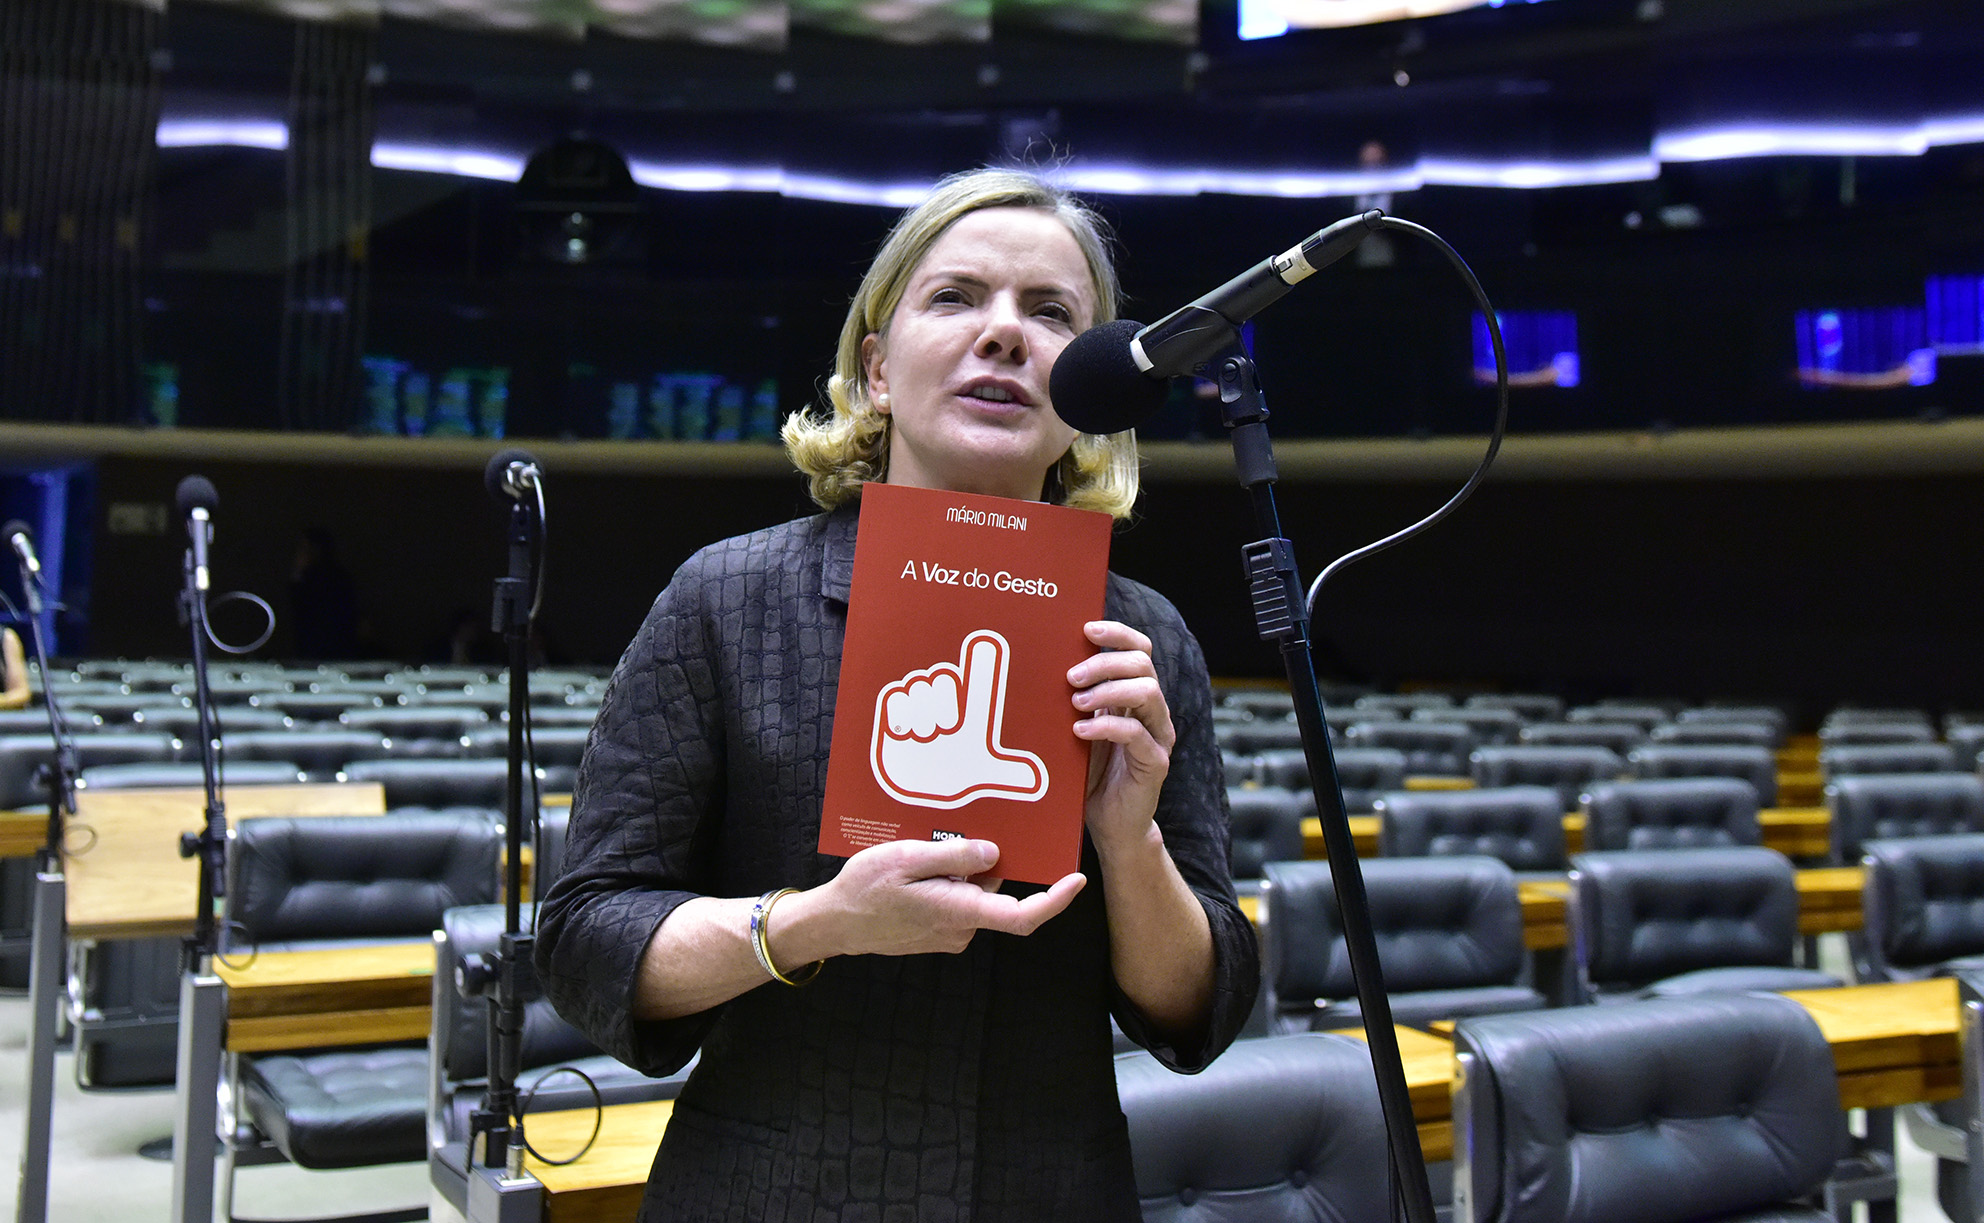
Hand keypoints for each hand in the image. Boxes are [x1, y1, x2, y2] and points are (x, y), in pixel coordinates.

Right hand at [818, 838, 1084, 956]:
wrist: (833, 924)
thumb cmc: (865, 890)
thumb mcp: (906, 858)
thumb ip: (954, 856)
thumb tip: (996, 853)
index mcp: (959, 911)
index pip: (1022, 915)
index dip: (1055, 900)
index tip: (1076, 879)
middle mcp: (961, 929)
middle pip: (994, 892)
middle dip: (986, 863)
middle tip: (960, 832)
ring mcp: (948, 934)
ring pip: (973, 895)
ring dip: (960, 872)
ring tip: (925, 849)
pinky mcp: (936, 932)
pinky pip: (956, 902)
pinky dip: (947, 883)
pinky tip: (918, 867)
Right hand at [872, 629, 1047, 808]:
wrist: (915, 783)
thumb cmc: (950, 771)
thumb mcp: (981, 772)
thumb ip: (1007, 772)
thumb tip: (1034, 777)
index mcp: (969, 706)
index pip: (978, 678)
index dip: (982, 662)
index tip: (985, 643)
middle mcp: (944, 695)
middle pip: (943, 677)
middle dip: (944, 705)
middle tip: (945, 729)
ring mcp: (918, 697)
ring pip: (920, 685)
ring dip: (923, 716)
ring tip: (926, 737)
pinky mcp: (893, 704)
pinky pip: (897, 696)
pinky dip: (902, 716)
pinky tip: (906, 735)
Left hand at [1069, 621, 1172, 851]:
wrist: (1110, 825)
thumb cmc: (1090, 775)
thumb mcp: (1078, 728)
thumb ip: (1075, 700)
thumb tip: (1045, 665)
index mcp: (1135, 698)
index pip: (1140, 650)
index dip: (1118, 633)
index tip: (1087, 628)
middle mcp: (1153, 712)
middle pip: (1143, 664)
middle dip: (1104, 662)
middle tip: (1072, 677)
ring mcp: (1158, 736)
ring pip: (1147, 692)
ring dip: (1108, 690)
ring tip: (1076, 703)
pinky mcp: (1155, 763)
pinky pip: (1137, 734)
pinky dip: (1106, 726)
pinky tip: (1081, 732)